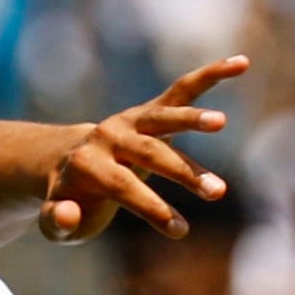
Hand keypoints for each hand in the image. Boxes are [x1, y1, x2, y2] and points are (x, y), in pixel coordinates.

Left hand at [39, 56, 245, 243]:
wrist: (66, 165)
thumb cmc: (69, 200)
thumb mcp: (53, 221)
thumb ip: (56, 221)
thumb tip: (70, 213)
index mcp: (86, 164)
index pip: (122, 185)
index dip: (152, 207)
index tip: (179, 231)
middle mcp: (109, 135)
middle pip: (149, 152)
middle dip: (183, 172)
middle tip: (217, 193)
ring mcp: (131, 120)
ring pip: (166, 116)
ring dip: (193, 119)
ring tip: (221, 123)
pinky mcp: (150, 111)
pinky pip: (183, 90)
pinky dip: (211, 75)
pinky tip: (241, 63)